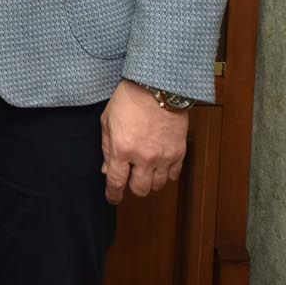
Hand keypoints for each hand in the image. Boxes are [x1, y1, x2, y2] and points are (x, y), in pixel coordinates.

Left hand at [100, 79, 188, 204]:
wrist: (157, 86)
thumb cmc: (129, 100)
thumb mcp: (107, 121)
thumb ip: (106, 148)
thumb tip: (107, 169)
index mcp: (122, 149)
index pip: (116, 182)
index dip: (113, 195)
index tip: (112, 198)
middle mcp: (144, 157)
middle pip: (140, 189)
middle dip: (133, 188)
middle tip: (130, 179)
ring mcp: (163, 156)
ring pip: (158, 185)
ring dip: (150, 181)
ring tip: (145, 170)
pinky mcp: (179, 152)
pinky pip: (173, 175)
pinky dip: (166, 174)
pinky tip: (160, 165)